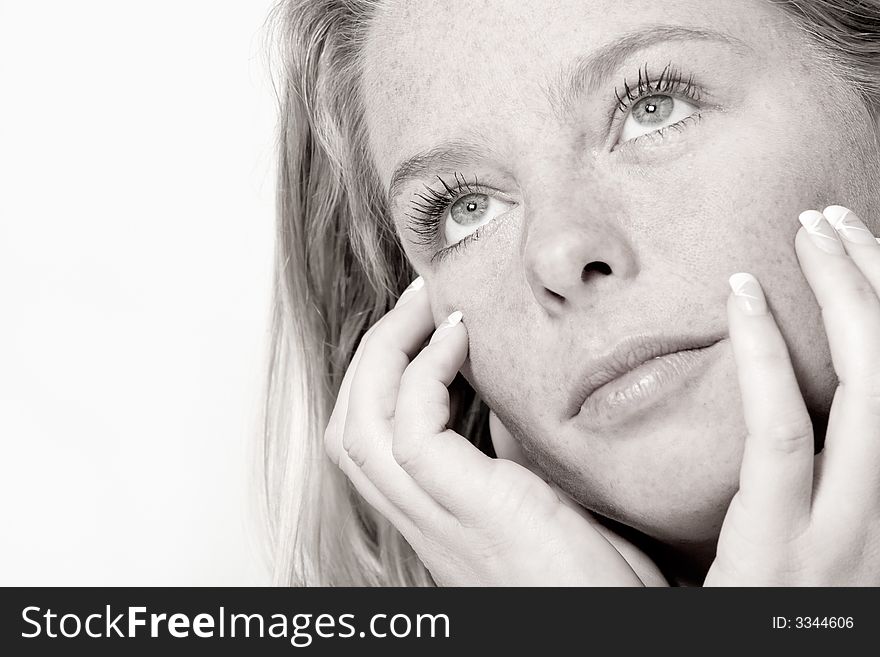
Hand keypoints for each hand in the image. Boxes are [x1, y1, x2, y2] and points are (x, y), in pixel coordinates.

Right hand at [323, 278, 665, 585]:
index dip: (384, 380)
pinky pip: (413, 434)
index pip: (375, 445)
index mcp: (443, 519)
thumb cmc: (601, 584)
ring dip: (386, 353)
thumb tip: (507, 408)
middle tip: (416, 301)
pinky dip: (424, 373)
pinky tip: (461, 340)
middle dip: (372, 356)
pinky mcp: (476, 513)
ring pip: (361, 430)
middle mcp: (430, 523)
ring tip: (427, 305)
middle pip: (350, 432)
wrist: (618, 639)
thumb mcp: (551, 508)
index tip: (427, 326)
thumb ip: (518, 462)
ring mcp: (446, 521)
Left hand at [705, 205, 879, 585]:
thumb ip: (826, 463)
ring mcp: (854, 537)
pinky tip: (742, 298)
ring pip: (873, 391)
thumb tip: (813, 387)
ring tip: (807, 232)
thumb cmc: (785, 608)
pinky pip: (785, 436)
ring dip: (847, 297)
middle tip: (833, 221)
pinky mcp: (788, 554)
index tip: (862, 245)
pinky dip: (771, 357)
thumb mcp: (837, 532)